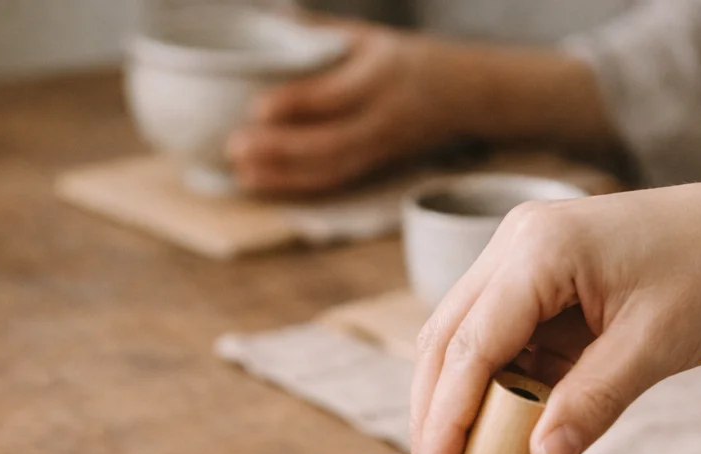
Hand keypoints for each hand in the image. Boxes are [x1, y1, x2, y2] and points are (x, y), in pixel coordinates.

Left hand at [227, 23, 461, 193]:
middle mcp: (384, 117)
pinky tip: (261, 182)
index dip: (297, 104)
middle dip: (280, 149)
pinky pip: (333, 180)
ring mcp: (381, 147)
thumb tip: (265, 21)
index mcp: (383, 75)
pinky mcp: (376, 166)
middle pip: (330, 143)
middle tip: (235, 146)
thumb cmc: (405, 57)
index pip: (336, 95)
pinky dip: (295, 185)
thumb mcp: (368, 36)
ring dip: (282, 175)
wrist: (465, 94)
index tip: (257, 107)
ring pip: (330, 169)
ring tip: (240, 171)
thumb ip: (319, 35)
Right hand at [407, 181, 700, 453]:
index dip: (445, 421)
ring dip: (456, 405)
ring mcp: (520, 256)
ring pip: (461, 340)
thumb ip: (594, 403)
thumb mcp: (656, 345)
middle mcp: (516, 242)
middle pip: (446, 340)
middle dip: (435, 417)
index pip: (470, 345)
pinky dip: (492, 389)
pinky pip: (496, 340)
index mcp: (541, 247)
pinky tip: (495, 435)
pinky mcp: (534, 279)